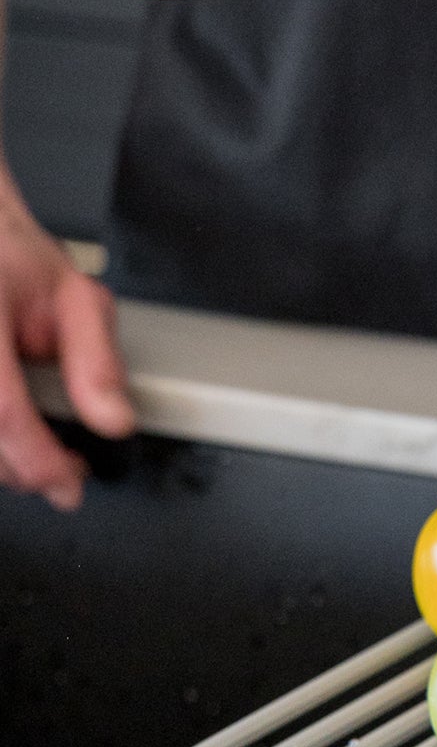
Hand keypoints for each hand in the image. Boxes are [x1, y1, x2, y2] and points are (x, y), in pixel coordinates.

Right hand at [0, 175, 134, 506]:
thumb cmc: (12, 261)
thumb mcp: (75, 298)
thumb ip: (96, 360)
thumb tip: (115, 420)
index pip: (2, 409)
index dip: (36, 457)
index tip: (67, 485)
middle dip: (25, 468)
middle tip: (66, 473)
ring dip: (3, 460)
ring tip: (42, 456)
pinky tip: (12, 438)